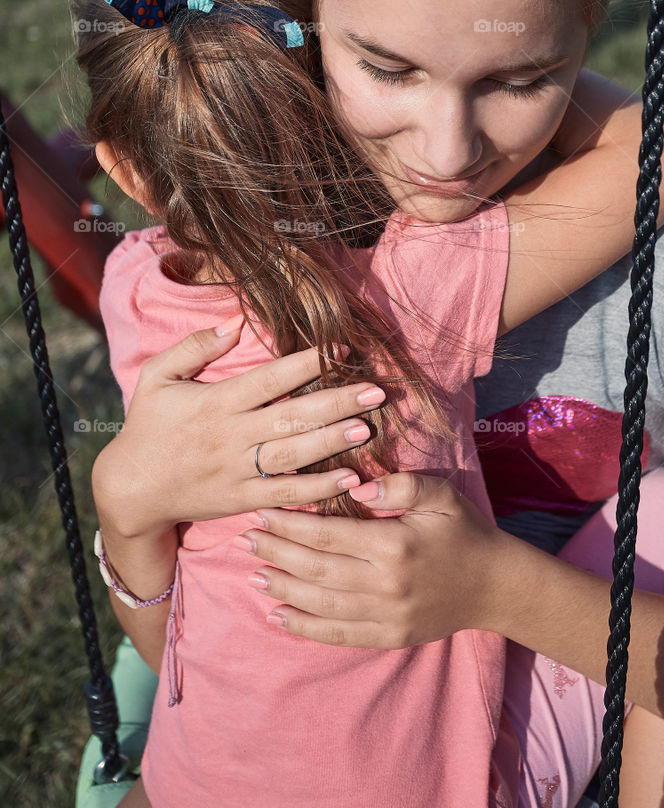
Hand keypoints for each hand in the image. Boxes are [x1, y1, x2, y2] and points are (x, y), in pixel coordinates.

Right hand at [93, 320, 386, 536]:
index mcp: (216, 402)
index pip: (269, 379)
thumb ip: (194, 346)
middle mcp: (230, 436)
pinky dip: (317, 488)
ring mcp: (237, 471)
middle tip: (375, 391)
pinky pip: (284, 493)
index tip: (340, 350)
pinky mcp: (240, 499)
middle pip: (291, 417)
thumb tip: (235, 321)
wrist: (130, 489)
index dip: (306, 364)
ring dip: (332, 442)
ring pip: (293, 455)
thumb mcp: (158, 377)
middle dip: (336, 403)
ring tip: (367, 428)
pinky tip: (349, 478)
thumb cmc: (149, 425)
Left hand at [243, 471, 513, 648]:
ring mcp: (385, 616)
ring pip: (320, 604)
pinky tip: (278, 616)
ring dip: (283, 589)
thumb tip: (357, 486)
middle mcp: (385, 585)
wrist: (495, 585)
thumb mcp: (442, 496)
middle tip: (246, 538)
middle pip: (316, 569)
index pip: (329, 535)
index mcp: (394, 545)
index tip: (263, 511)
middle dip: (277, 552)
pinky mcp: (388, 637)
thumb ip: (402, 485)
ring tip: (253, 575)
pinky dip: (304, 627)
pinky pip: (337, 635)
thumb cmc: (464, 532)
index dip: (291, 524)